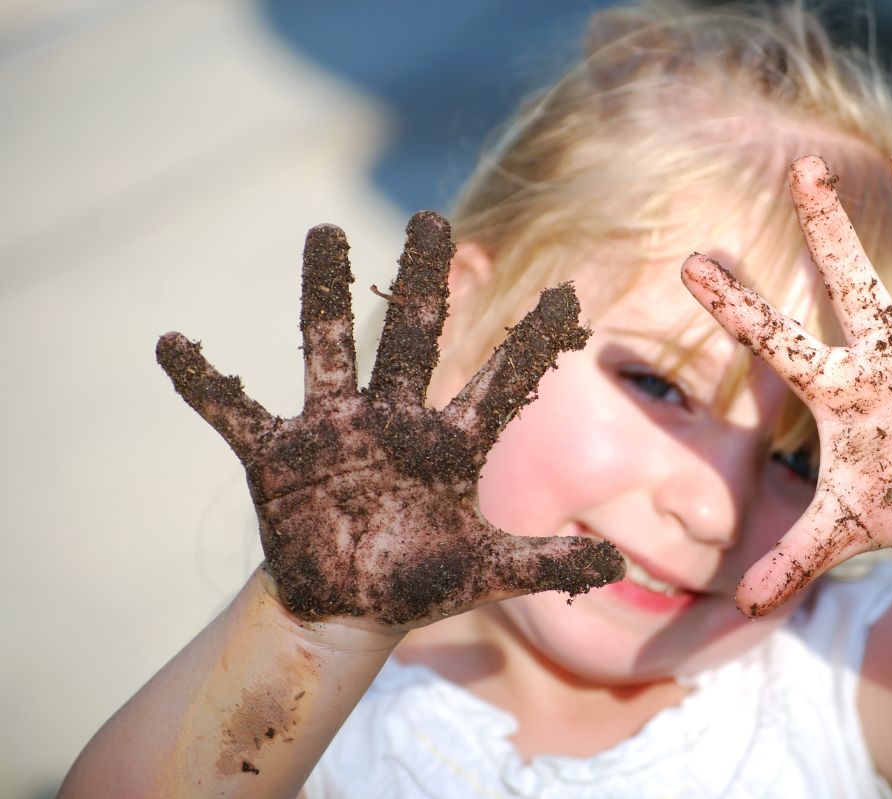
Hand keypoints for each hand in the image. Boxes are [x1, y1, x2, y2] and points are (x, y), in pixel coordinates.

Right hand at [157, 212, 622, 627]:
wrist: (347, 608)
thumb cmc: (418, 581)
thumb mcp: (486, 571)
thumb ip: (548, 565)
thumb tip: (616, 567)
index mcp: (449, 445)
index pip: (501, 384)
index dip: (533, 344)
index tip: (569, 294)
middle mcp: (393, 422)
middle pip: (413, 340)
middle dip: (422, 282)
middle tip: (433, 219)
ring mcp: (332, 432)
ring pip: (326, 350)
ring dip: (323, 296)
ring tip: (324, 235)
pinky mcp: (276, 456)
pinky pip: (233, 411)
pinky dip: (204, 383)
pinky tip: (173, 344)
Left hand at [682, 148, 891, 616]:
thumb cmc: (888, 501)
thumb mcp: (839, 532)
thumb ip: (792, 560)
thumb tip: (739, 610)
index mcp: (835, 389)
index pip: (774, 339)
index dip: (734, 304)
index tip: (690, 262)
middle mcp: (880, 354)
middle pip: (847, 280)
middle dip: (827, 227)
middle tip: (804, 167)